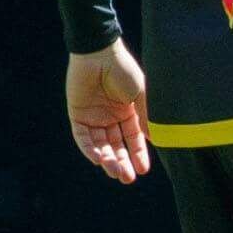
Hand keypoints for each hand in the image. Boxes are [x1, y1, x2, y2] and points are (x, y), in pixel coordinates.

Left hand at [66, 40, 150, 183]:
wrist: (99, 54)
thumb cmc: (124, 70)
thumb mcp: (141, 95)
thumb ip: (146, 117)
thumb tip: (154, 140)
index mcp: (129, 112)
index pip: (134, 139)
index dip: (138, 155)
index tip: (143, 170)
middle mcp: (112, 117)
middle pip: (116, 145)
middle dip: (122, 162)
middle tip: (127, 178)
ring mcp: (95, 117)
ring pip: (101, 144)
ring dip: (107, 159)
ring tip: (114, 171)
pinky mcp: (78, 114)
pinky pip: (83, 136)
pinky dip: (89, 149)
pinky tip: (98, 159)